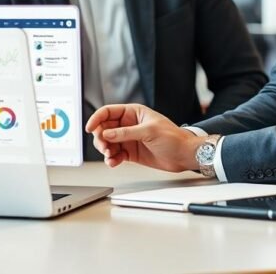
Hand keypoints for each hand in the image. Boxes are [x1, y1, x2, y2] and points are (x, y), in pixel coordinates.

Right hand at [85, 104, 203, 171]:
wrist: (184, 155)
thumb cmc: (173, 138)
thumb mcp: (149, 132)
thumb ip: (126, 133)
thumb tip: (107, 133)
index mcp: (133, 113)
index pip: (108, 112)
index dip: (96, 119)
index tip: (90, 128)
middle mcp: (128, 125)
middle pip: (104, 129)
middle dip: (101, 138)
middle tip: (105, 147)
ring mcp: (128, 139)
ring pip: (107, 143)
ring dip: (105, 150)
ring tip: (110, 156)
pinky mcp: (130, 153)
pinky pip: (115, 155)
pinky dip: (111, 159)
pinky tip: (113, 162)